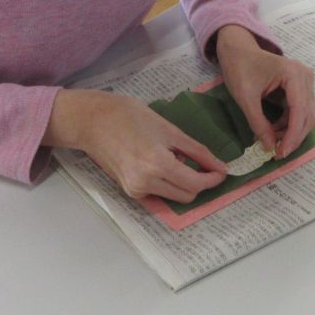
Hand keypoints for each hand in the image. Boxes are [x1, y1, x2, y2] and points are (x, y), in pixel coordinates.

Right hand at [46, 90, 226, 202]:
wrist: (93, 122)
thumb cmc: (130, 117)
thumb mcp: (168, 129)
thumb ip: (196, 150)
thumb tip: (218, 166)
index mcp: (157, 164)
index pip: (195, 183)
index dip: (212, 179)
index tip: (221, 171)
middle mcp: (145, 183)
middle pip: (186, 195)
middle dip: (200, 183)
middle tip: (205, 165)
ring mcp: (135, 190)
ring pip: (173, 196)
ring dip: (183, 184)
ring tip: (178, 160)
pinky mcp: (129, 191)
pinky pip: (158, 193)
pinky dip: (167, 183)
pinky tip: (161, 164)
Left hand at [215, 25, 314, 157]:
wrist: (237, 50)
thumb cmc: (239, 68)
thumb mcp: (245, 98)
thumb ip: (258, 123)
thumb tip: (269, 147)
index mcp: (294, 74)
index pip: (299, 110)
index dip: (292, 135)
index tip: (281, 152)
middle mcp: (305, 77)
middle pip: (307, 115)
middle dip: (294, 136)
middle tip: (278, 153)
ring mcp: (304, 82)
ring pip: (305, 115)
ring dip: (292, 132)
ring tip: (274, 143)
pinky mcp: (300, 87)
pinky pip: (299, 111)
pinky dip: (289, 124)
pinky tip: (275, 131)